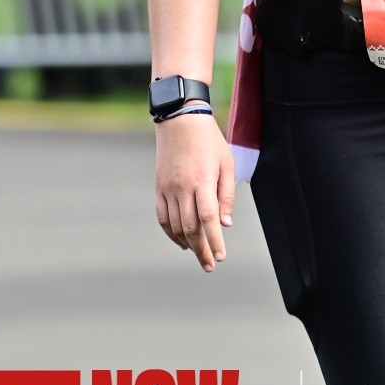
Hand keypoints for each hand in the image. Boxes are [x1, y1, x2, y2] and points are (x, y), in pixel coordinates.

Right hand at [154, 112, 235, 272]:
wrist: (180, 120)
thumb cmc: (209, 141)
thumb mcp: (226, 163)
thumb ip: (226, 194)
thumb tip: (225, 224)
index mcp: (202, 180)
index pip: (208, 219)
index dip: (214, 241)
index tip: (220, 257)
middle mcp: (183, 187)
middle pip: (190, 228)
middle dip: (201, 250)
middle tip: (210, 264)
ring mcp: (168, 188)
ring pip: (175, 226)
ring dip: (187, 244)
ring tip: (199, 254)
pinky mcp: (158, 187)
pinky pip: (162, 217)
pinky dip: (171, 233)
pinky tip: (181, 242)